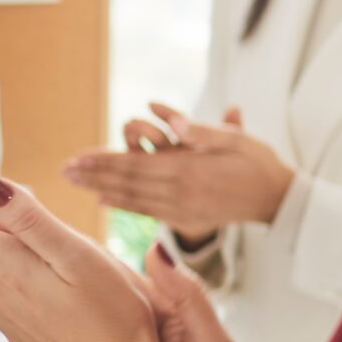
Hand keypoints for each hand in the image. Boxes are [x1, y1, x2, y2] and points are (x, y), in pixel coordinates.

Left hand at [61, 103, 292, 238]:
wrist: (278, 199)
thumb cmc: (257, 161)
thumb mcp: (236, 139)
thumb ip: (203, 130)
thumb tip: (172, 121)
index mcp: (189, 170)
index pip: (135, 165)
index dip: (104, 162)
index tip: (77, 158)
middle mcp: (180, 193)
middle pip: (127, 183)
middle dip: (93, 175)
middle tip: (63, 169)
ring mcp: (182, 210)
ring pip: (132, 199)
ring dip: (100, 190)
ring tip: (74, 182)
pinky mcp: (186, 220)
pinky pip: (147, 212)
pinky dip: (123, 206)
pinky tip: (101, 201)